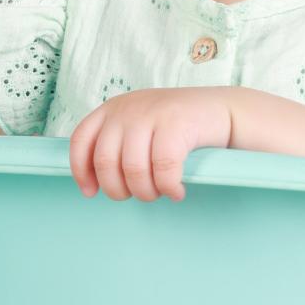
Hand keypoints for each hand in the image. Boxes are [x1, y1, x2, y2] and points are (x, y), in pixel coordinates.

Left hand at [69, 86, 233, 201]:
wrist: (222, 110)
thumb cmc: (179, 127)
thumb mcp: (140, 126)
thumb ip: (117, 144)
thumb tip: (92, 184)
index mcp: (113, 109)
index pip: (81, 141)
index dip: (82, 171)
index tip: (91, 192)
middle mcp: (127, 109)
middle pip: (105, 162)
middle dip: (118, 189)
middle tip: (138, 194)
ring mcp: (151, 114)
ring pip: (133, 169)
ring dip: (145, 192)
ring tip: (159, 193)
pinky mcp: (175, 123)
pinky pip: (163, 168)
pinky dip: (169, 187)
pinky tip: (177, 191)